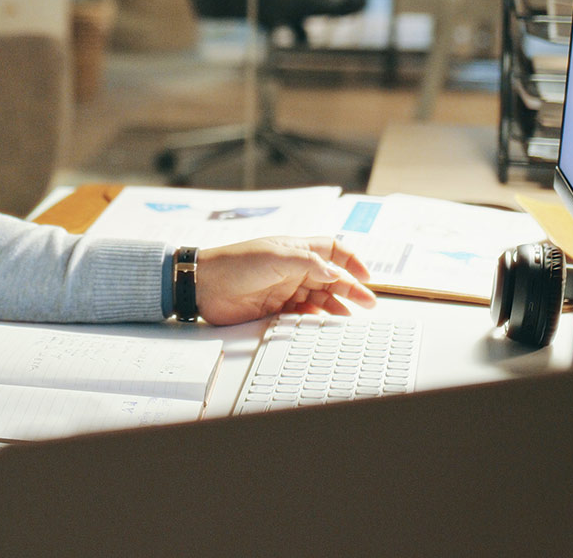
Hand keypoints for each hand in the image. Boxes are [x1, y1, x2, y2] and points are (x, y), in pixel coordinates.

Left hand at [194, 236, 377, 325]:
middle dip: (351, 288)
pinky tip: (324, 323)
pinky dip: (316, 318)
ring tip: (349, 317)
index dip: (351, 261)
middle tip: (368, 303)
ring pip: (319, 297)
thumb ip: (307, 263)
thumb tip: (335, 273)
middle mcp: (293, 268)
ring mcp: (285, 288)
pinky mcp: (275, 308)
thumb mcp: (274, 257)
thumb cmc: (235, 264)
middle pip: (331, 277)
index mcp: (295, 249)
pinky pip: (302, 313)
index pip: (332, 250)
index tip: (367, 276)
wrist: (203, 285)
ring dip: (336, 305)